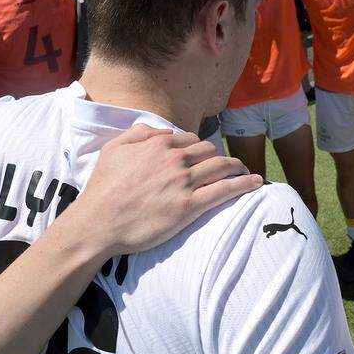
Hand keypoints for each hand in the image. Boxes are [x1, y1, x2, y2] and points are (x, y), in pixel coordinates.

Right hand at [66, 124, 262, 256]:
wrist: (98, 223)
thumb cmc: (102, 189)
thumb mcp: (113, 150)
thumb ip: (138, 133)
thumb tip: (160, 130)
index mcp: (158, 146)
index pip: (191, 140)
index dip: (200, 148)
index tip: (206, 156)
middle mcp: (174, 160)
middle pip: (210, 152)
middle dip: (220, 157)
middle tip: (229, 166)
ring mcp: (183, 183)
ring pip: (221, 167)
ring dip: (238, 167)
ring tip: (246, 172)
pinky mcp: (188, 207)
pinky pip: (224, 191)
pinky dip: (243, 184)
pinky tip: (255, 183)